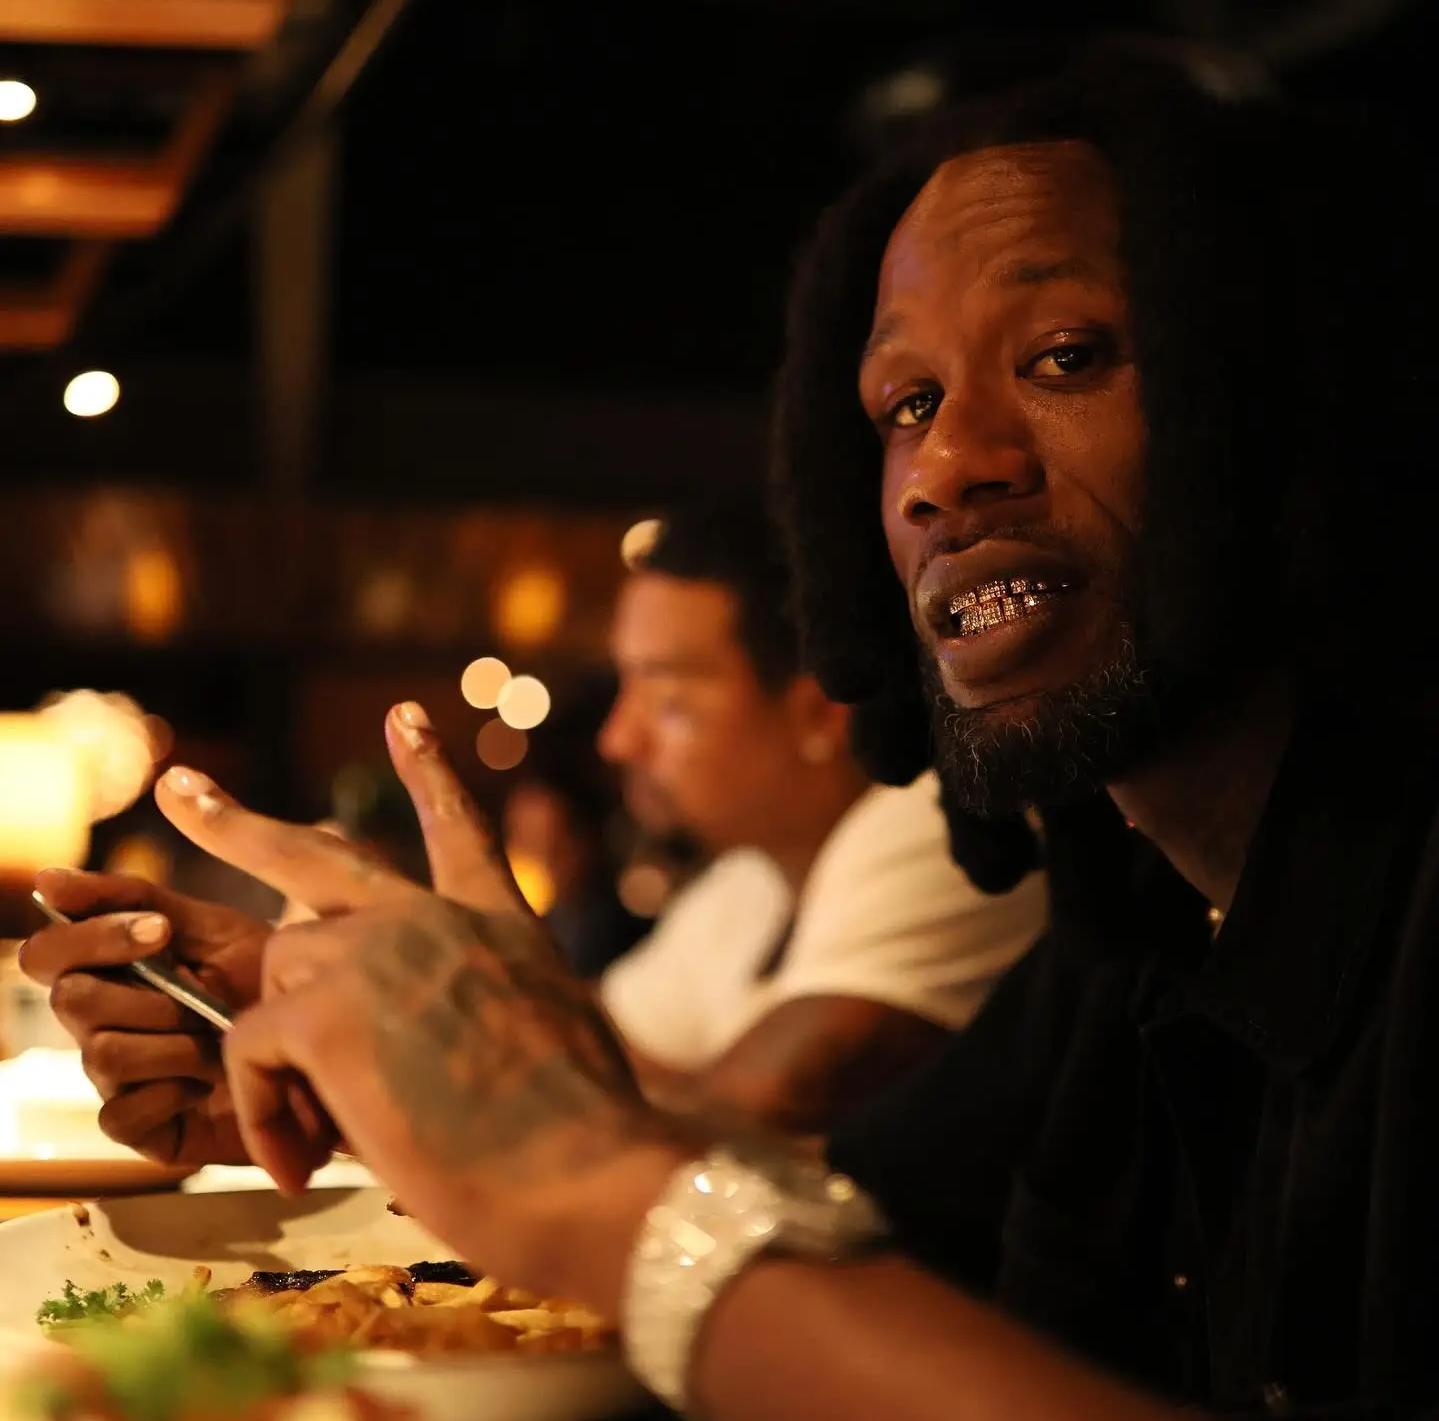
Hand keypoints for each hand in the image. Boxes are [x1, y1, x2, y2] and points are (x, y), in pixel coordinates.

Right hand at [18, 870, 267, 1164]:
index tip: (161, 930)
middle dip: (149, 992)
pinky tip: (214, 1078)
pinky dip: (174, 1091)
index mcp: (109, 972)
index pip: (47, 952)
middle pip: (72, 1000)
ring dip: (173, 1041)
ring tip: (221, 1037)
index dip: (94, 937)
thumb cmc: (265, 982)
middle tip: (203, 994)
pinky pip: (120, 1114)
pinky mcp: (141, 1130)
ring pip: (104, 1053)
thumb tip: (45, 879)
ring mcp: (117, 1080)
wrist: (323, 1040)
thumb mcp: (214, 930)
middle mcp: (100, 1025)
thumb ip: (138, 899)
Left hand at [154, 703, 683, 1288]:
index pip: (458, 830)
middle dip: (234, 824)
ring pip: (281, 978)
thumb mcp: (549, 1038)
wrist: (590, 1168)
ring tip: (321, 1132)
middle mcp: (437, 919)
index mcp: (500, 924)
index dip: (430, 772)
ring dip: (285, 1053)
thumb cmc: (581, 1135)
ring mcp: (379, 952)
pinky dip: (264, 1112)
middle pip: (316, 859)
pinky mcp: (328, 1010)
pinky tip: (299, 1161)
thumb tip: (412, 1040)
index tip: (406, 718)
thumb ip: (482, 1010)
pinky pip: (251, 1052)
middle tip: (181, 790)